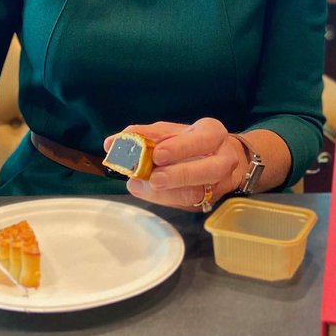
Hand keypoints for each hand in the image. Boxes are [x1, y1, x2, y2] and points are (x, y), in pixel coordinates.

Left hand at [104, 118, 245, 211]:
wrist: (220, 157)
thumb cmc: (189, 141)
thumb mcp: (170, 132)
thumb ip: (142, 135)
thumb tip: (111, 143)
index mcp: (213, 133)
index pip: (203, 139)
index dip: (181, 148)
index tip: (157, 154)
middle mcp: (223, 158)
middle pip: (209, 169)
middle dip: (179, 174)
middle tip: (154, 178)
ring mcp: (220, 183)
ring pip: (199, 192)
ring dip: (170, 192)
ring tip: (146, 186)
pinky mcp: (210, 201)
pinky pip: (190, 204)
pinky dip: (167, 199)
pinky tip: (148, 193)